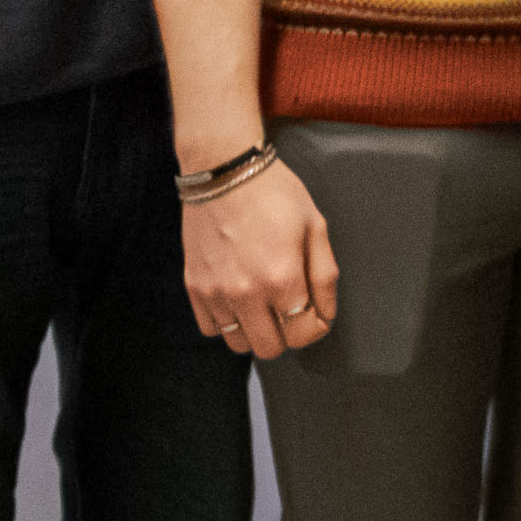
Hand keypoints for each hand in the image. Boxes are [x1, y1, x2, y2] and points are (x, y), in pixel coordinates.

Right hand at [179, 159, 339, 358]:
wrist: (225, 172)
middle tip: (292, 309)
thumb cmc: (273, 193)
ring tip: (265, 304)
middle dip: (288, 334)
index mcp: (282, 278)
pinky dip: (228, 323)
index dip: (317, 326)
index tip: (317, 314)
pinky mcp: (195, 288)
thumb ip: (325, 275)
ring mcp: (216, 293)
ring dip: (256, 332)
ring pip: (239, 345)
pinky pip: (211, 329)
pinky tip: (240, 299)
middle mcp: (246, 293)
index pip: (304, 333)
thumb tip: (326, 313)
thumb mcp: (315, 226)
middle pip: (271, 348)